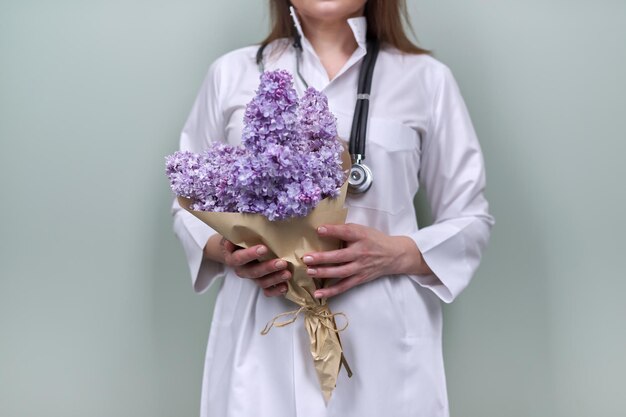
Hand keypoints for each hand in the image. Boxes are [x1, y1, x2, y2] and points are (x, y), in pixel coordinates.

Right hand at [205, 235, 290, 296]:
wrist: (234, 249)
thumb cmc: (239, 238)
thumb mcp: (236, 233)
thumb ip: (240, 231)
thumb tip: (248, 222)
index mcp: (233, 257)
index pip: (240, 258)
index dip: (250, 254)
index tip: (263, 248)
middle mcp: (241, 269)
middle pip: (253, 272)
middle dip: (268, 268)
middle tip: (281, 263)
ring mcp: (251, 277)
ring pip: (261, 282)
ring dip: (275, 279)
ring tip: (287, 274)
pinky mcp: (260, 282)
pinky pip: (266, 291)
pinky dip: (275, 290)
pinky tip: (285, 287)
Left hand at [302, 224, 431, 298]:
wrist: (394, 255)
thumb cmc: (374, 240)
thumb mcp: (362, 230)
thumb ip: (346, 230)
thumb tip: (322, 230)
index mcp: (361, 236)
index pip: (346, 232)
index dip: (333, 231)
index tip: (319, 230)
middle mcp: (360, 252)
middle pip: (340, 256)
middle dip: (322, 258)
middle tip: (306, 258)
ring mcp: (360, 267)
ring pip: (340, 272)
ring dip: (324, 273)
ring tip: (309, 272)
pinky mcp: (360, 279)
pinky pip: (344, 286)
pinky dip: (331, 291)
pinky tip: (318, 293)